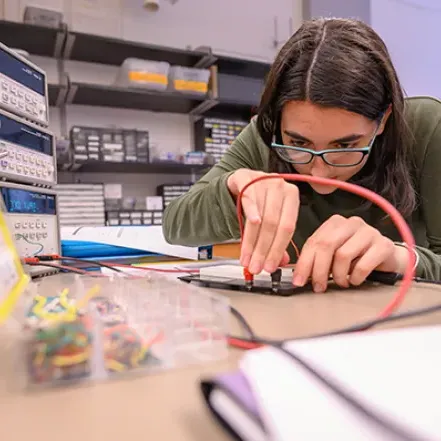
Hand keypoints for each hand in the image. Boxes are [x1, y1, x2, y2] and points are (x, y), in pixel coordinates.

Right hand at [227, 169, 299, 273]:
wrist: (243, 178)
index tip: (269, 267)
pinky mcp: (246, 179)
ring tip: (247, 259)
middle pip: (274, 225)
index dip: (278, 250)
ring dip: (252, 243)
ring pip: (260, 217)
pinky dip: (251, 214)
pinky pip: (248, 200)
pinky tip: (250, 228)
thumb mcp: (271, 216)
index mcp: (291, 197)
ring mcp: (263, 181)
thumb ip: (277, 238)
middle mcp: (280, 187)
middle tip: (257, 267)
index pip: (287, 228)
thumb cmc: (260, 199)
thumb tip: (282, 262)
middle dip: (263, 250)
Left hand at [292, 215, 409, 292]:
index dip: (304, 263)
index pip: (313, 241)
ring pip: (342, 255)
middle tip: (318, 286)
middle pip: (326, 245)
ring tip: (341, 282)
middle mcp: (351, 223)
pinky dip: (355, 277)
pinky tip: (354, 280)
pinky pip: (363, 265)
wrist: (387, 257)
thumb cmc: (357, 256)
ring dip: (338, 275)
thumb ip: (317, 259)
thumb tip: (299, 276)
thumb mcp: (333, 255)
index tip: (298, 281)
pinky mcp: (384, 245)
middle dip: (318, 270)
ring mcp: (369, 232)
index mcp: (335, 223)